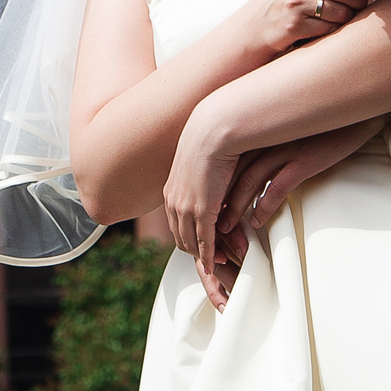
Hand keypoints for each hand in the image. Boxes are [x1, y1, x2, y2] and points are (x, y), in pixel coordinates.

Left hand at [160, 101, 244, 306]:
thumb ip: (204, 177)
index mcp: (171, 189)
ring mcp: (185, 207)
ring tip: (219, 263)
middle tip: (213, 261)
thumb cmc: (214, 138)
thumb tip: (210, 180)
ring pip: (191, 242)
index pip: (176, 223)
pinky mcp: (201, 211)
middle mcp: (173, 201)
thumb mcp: (202, 160)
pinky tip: (218, 262)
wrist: (214, 128)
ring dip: (204, 256)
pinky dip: (210, 255)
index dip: (190, 237)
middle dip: (196, 252)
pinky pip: (204, 241)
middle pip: (181, 237)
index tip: (204, 244)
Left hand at [221, 117, 386, 241]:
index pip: (223, 163)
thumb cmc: (318, 125)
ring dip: (235, 209)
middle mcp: (264, 138)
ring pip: (248, 183)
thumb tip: (245, 170)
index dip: (212, 188)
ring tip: (226, 230)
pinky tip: (257, 220)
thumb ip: (263, 145)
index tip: (204, 209)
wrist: (352, 114)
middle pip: (230, 175)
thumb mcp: (283, 132)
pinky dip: (264, 206)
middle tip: (210, 226)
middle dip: (217, 204)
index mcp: (256, 130)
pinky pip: (277, 187)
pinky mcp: (303, 160)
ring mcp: (283, 149)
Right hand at [247, 0, 386, 59]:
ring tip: (340, 17)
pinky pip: (330, 28)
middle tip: (362, 4)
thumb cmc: (291, 1)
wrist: (260, 28)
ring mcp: (294, 1)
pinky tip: (325, 28)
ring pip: (342, 10)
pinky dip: (334, 29)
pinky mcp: (294, 24)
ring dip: (348, 17)